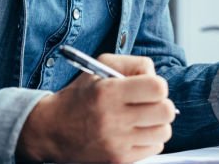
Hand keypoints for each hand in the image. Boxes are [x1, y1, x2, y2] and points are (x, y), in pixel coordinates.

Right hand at [17, 54, 175, 162]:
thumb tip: (156, 77)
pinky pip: (154, 148)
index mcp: (109, 92)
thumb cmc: (80, 95)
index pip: (158, 88)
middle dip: (161, 104)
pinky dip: (149, 139)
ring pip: (164, 132)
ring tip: (142, 118)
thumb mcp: (100, 67)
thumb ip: (133, 64)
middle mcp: (114, 119)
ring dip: (157, 123)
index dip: (157, 85)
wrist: (52, 129)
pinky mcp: (119, 159)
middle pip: (166, 112)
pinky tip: (134, 132)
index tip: (148, 87)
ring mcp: (117, 142)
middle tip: (149, 103)